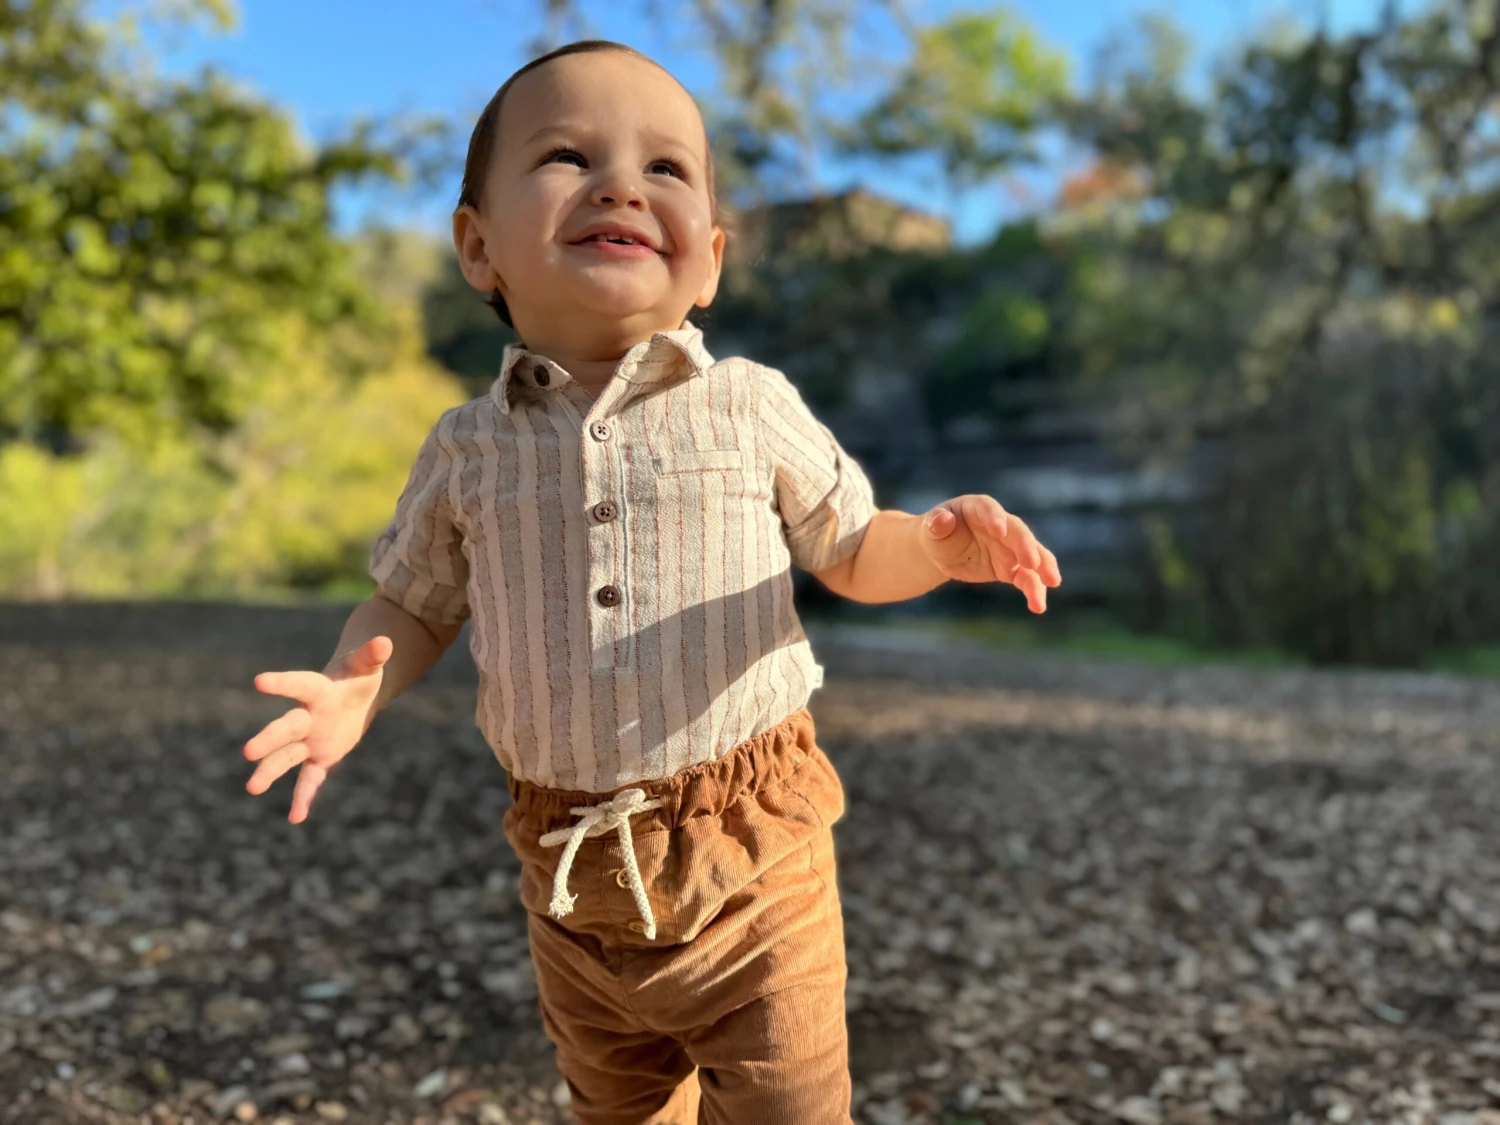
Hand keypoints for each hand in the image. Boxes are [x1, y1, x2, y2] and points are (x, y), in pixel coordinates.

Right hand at [242, 636, 392, 823]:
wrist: (353, 695)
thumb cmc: (357, 676)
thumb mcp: (367, 667)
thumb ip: (373, 655)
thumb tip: (384, 642)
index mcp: (317, 691)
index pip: (299, 685)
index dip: (281, 683)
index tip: (258, 681)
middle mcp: (307, 717)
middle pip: (286, 728)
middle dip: (269, 739)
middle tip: (248, 752)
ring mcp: (310, 739)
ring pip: (287, 757)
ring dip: (271, 771)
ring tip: (251, 788)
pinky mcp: (319, 757)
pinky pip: (309, 779)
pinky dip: (303, 797)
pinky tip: (296, 818)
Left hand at [919, 494, 1061, 612]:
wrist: (944, 551)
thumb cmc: (938, 534)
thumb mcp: (931, 529)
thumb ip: (936, 524)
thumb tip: (942, 521)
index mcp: (979, 508)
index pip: (989, 510)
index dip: (995, 518)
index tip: (1000, 530)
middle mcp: (1001, 525)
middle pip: (1018, 533)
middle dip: (1026, 546)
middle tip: (1032, 562)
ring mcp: (1009, 547)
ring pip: (1032, 555)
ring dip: (1043, 568)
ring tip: (1053, 582)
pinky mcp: (1012, 568)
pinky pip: (1027, 579)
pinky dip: (1034, 590)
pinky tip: (1038, 606)